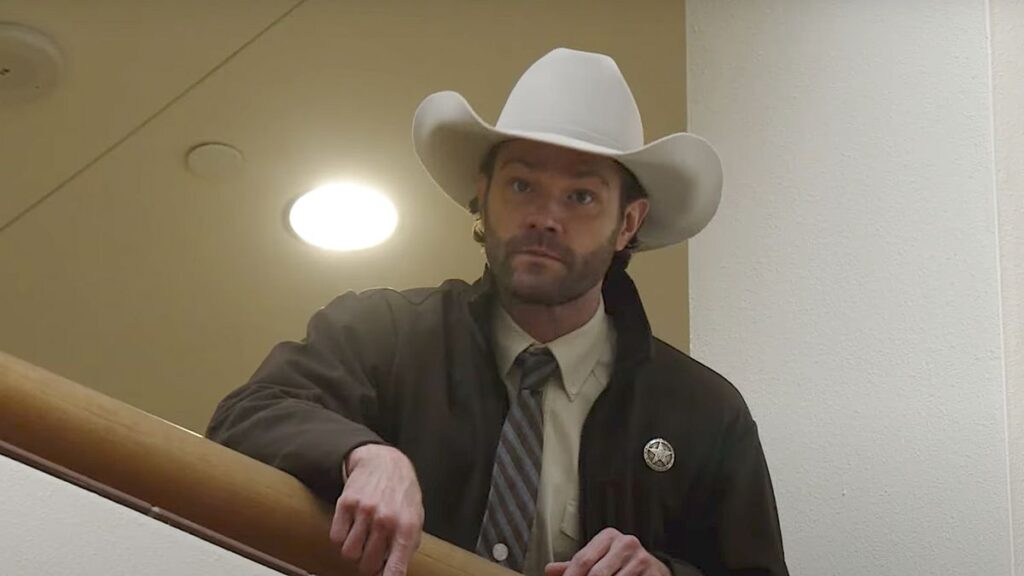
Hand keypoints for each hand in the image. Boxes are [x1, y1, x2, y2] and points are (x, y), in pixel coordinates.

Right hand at [329, 444, 423, 575]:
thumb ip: (406, 547)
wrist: (384, 462)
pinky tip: (351, 528)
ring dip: (354, 551)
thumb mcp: (414, 519)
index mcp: (407, 527)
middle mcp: (386, 520)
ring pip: (348, 553)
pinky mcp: (346, 503)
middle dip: (368, 564)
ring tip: (362, 539)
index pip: (395, 567)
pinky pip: (336, 537)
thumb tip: (392, 573)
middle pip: (366, 564)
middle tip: (371, 553)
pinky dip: (341, 538)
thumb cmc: (401, 494)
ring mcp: (364, 511)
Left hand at [544, 528, 670, 575]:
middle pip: (597, 574)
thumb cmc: (619, 564)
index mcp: (608, 536)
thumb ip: (574, 565)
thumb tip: (549, 570)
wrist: (654, 569)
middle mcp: (626, 543)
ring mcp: (642, 559)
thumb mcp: (596, 559)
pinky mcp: (654, 573)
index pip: (583, 560)